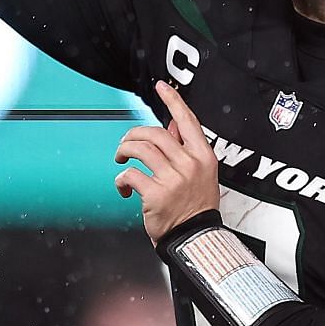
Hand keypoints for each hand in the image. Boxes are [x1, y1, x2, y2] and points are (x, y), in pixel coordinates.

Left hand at [114, 81, 220, 244]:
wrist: (195, 238)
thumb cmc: (196, 209)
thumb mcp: (201, 174)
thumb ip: (186, 149)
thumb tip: (171, 126)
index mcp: (203, 156)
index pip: (187, 120)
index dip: (173, 100)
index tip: (161, 87)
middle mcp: (189, 164)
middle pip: (155, 133)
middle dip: (134, 134)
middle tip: (125, 143)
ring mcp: (173, 179)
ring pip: (140, 149)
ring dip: (124, 150)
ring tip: (121, 158)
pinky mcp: (155, 194)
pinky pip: (130, 175)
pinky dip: (121, 179)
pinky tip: (124, 187)